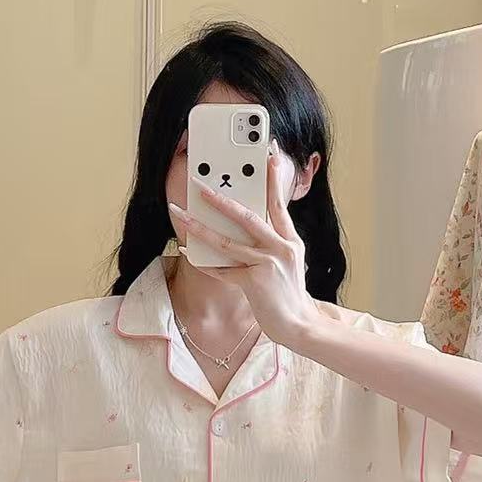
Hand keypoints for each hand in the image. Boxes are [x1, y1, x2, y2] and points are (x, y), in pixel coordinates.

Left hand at [168, 144, 320, 349]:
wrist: (300, 326)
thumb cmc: (289, 295)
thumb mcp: (290, 263)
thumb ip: (273, 243)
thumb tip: (248, 227)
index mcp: (290, 240)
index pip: (279, 204)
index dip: (272, 179)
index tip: (267, 155)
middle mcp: (280, 248)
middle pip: (247, 217)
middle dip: (221, 199)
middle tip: (201, 185)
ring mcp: (267, 265)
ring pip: (227, 242)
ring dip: (200, 228)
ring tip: (181, 215)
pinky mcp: (254, 283)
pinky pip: (223, 270)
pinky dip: (205, 263)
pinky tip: (189, 253)